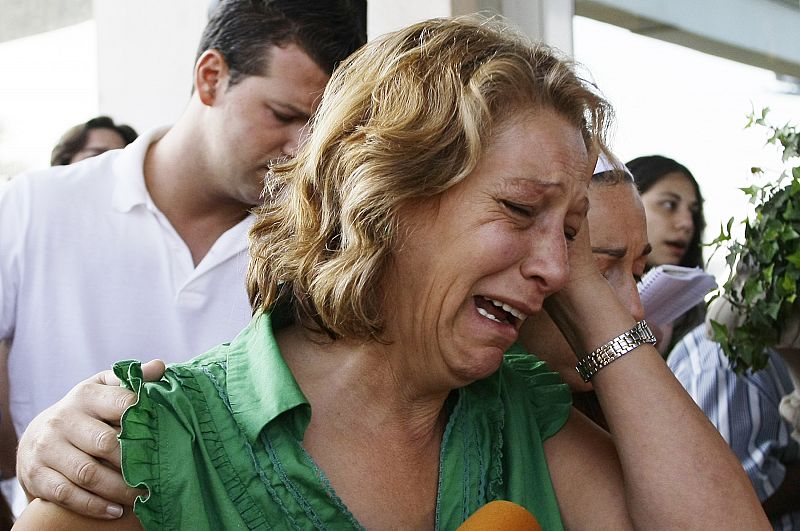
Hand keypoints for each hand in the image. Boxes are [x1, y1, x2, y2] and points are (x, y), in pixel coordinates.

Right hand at [16, 359, 164, 518]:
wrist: (38, 436)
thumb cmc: (86, 412)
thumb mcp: (104, 390)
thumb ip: (132, 380)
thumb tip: (160, 367)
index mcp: (86, 395)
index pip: (122, 402)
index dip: (145, 419)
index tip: (165, 435)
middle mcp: (64, 419)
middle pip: (105, 443)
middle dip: (135, 462)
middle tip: (158, 475)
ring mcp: (48, 448)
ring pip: (88, 473)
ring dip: (119, 490)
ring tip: (143, 498)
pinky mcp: (37, 475)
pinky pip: (68, 495)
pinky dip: (94, 506)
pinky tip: (116, 511)